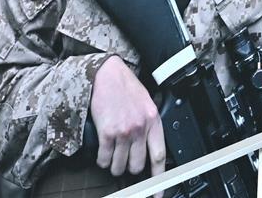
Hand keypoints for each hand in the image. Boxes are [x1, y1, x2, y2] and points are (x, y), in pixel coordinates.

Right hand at [90, 55, 164, 194]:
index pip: (159, 156)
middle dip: (130, 168)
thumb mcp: (147, 105)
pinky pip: (104, 159)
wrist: (108, 75)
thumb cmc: (126, 89)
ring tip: (113, 155)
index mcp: (153, 121)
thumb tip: (149, 148)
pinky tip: (104, 151)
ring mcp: (123, 132)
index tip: (158, 191)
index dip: (159, 177)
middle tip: (125, 161)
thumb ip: (149, 126)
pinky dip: (102, 160)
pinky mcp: (106, 133)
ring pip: (119, 166)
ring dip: (115, 165)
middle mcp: (140, 128)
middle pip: (137, 165)